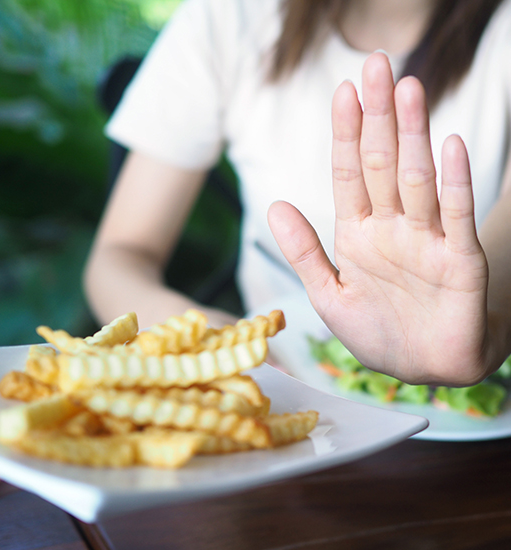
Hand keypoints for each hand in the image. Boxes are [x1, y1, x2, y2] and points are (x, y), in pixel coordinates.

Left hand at [268, 52, 491, 385]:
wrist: (420, 368)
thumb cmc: (375, 332)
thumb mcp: (328, 294)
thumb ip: (304, 251)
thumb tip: (274, 205)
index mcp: (357, 233)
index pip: (349, 173)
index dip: (345, 134)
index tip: (342, 92)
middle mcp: (392, 228)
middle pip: (382, 163)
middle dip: (377, 117)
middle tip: (375, 67)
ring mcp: (426, 240)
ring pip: (417, 179)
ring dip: (412, 136)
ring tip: (407, 90)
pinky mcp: (459, 261)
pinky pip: (456, 217)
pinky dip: (454, 183)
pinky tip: (448, 147)